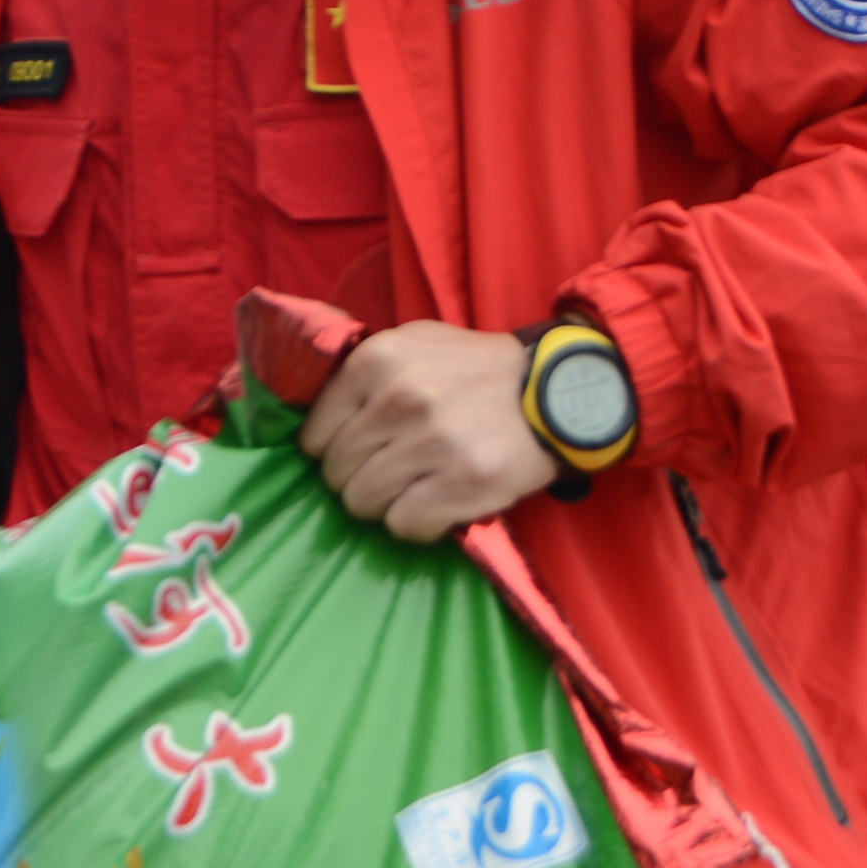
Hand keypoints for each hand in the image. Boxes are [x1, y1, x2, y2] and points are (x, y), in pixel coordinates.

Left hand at [301, 322, 561, 541]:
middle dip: (357, 480)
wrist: (555, 391)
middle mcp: (400, 398)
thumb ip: (365, 369)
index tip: (357, 453)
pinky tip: (439, 502)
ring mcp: (432, 441)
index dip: (330, 451)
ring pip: (363, 502)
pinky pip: (403, 524)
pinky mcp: (463, 481)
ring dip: (385, 503)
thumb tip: (311, 414)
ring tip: (415, 487)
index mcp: (378, 360)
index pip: (315, 434)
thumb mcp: (417, 342)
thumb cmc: (476, 371)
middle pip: (336, 472)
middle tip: (389, 473)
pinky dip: (417, 522)